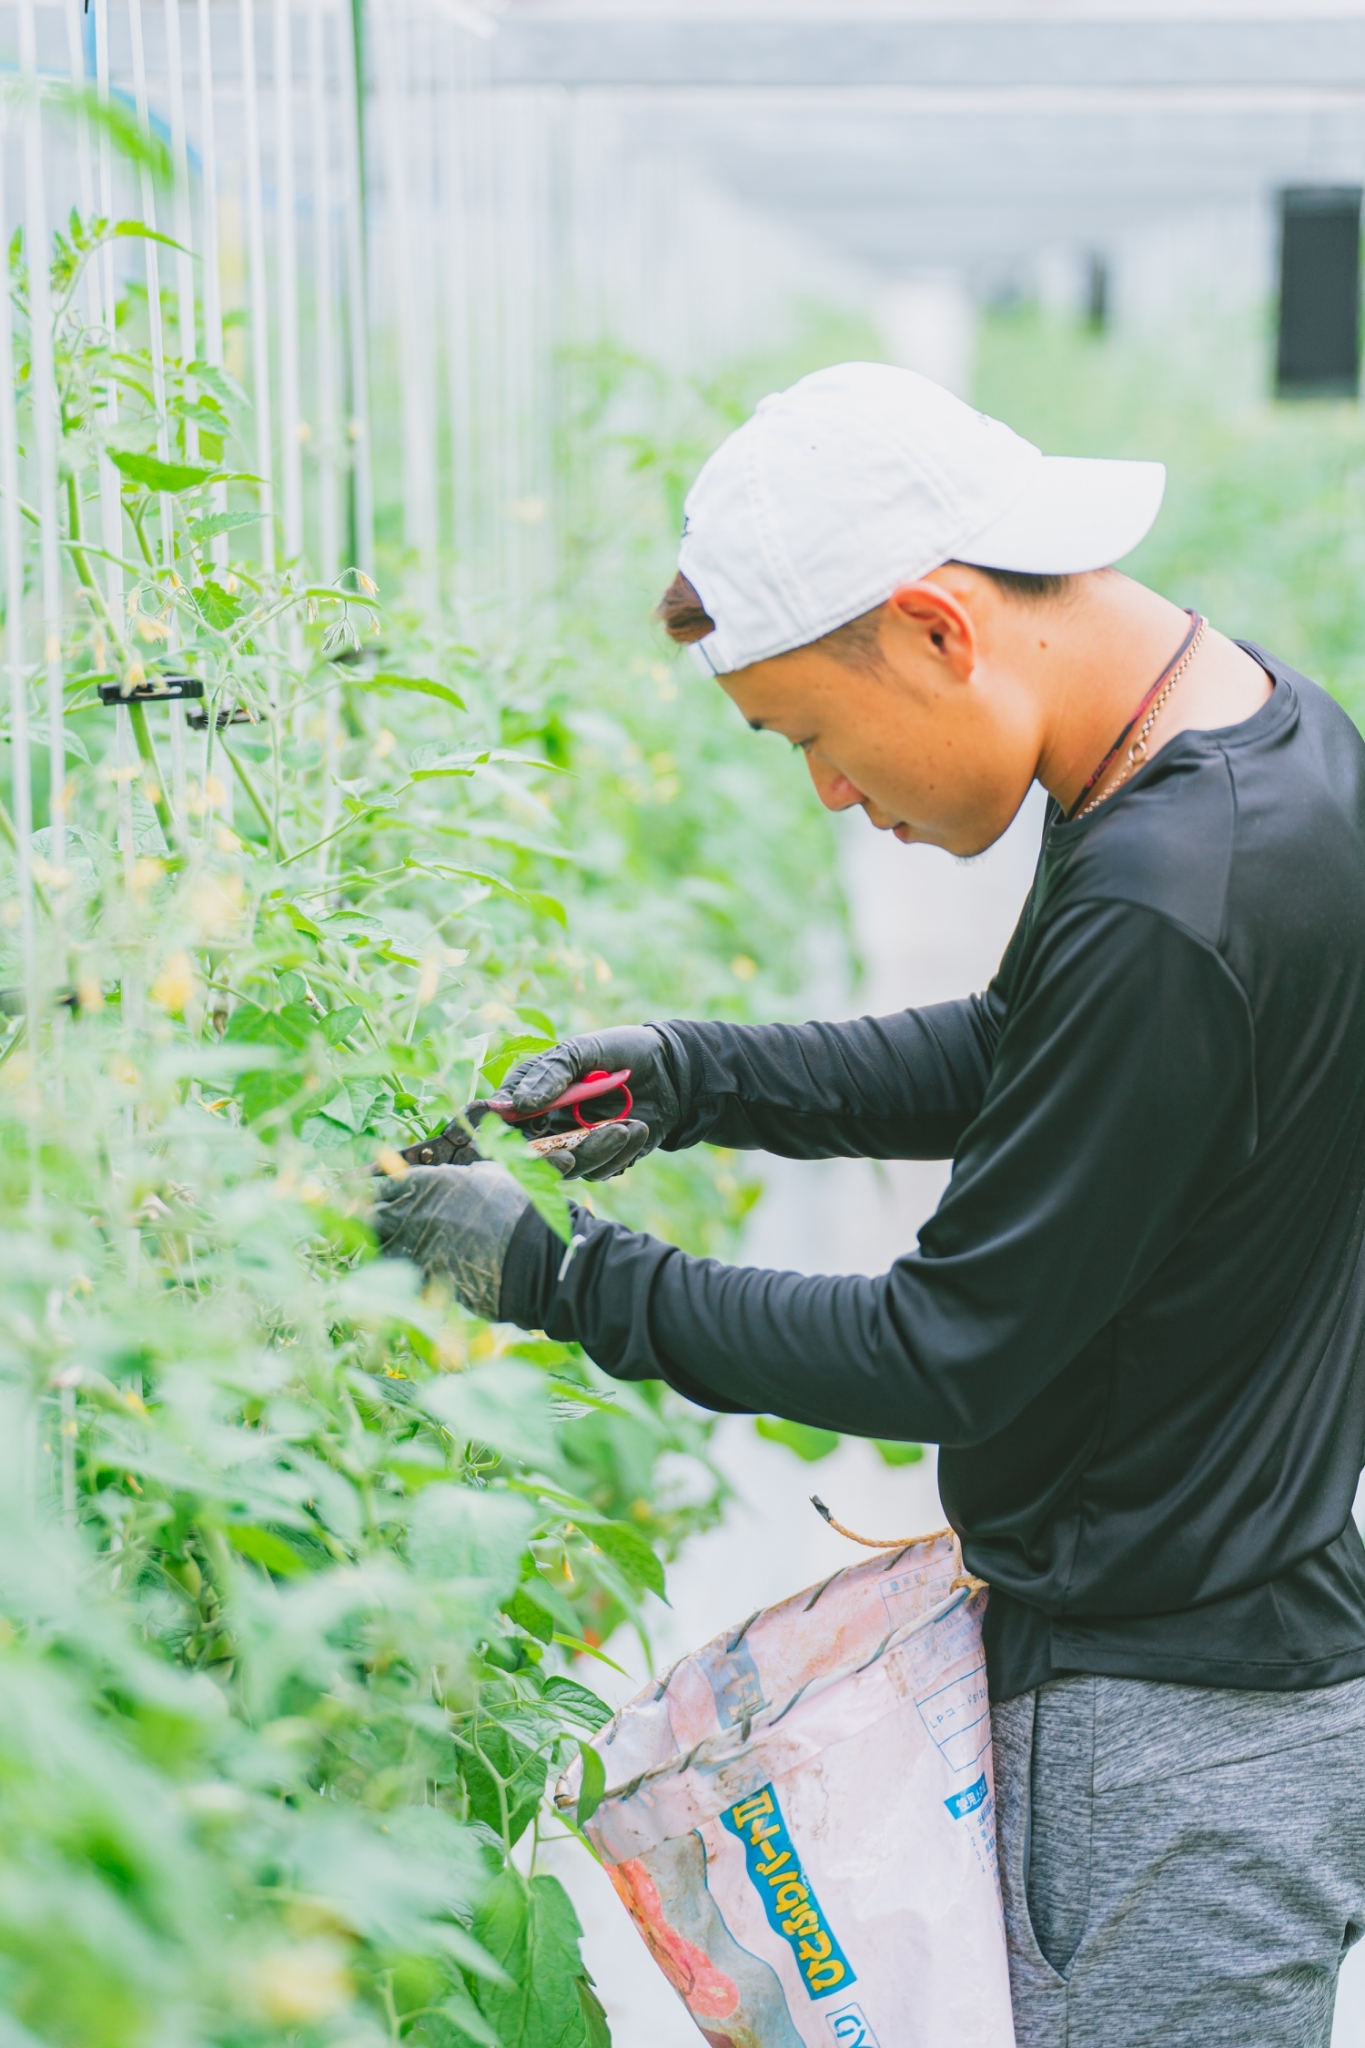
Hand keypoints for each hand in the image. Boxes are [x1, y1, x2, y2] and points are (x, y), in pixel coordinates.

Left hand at [372, 1162, 527, 1320]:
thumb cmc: (514, 1208)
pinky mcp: (418, 1276)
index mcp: (424, 1182)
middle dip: (372, 1222)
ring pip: (378, 1249)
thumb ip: (468, 1173)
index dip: (378, 1196)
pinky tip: (411, 1276)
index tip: (380, 1202)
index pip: (381, 1187)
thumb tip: (466, 1174)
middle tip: (382, 1229)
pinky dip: (399, 1277)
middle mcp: (409, 1212)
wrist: (528, 1252)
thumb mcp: (491, 1175)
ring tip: (399, 1254)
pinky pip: (396, 1276)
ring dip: (384, 1250)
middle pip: (370, 1217)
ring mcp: (411, 1245)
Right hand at [468, 1023, 680, 1181]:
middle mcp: (544, 1124)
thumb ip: (551, 1073)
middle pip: (530, 1157)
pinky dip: (620, 1154)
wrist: (669, 1069)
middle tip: (568, 1159)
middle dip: (548, 1162)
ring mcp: (572, 1144)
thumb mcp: (583, 1051)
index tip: (518, 1140)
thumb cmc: (619, 1050)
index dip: (498, 1137)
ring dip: (596, 1152)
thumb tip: (518, 1104)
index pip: (499, 1123)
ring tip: (625, 1128)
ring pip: (568, 1168)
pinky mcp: (600, 1159)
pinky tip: (639, 1129)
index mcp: (529, 1094)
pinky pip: (600, 1170)